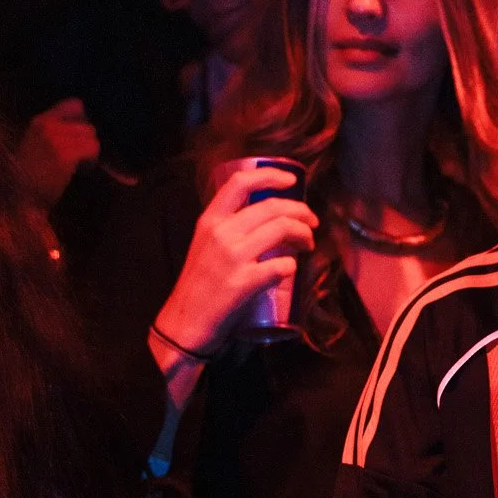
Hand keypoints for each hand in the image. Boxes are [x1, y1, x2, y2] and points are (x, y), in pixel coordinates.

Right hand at [16, 99, 99, 206]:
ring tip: (79, 165)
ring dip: (90, 152)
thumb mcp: (36, 143)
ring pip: (92, 137)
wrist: (18, 196)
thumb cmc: (28, 175)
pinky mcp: (65, 154)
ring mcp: (56, 139)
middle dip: (87, 142)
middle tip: (79, 157)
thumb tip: (84, 125)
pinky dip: (91, 161)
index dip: (83, 120)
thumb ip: (54, 131)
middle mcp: (47, 126)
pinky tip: (80, 171)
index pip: (75, 104)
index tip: (80, 136)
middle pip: (87, 125)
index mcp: (39, 121)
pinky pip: (92, 149)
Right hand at [154, 163, 317, 356]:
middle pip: (273, 207)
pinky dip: (292, 265)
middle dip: (301, 211)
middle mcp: (221, 233)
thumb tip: (270, 213)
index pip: (240, 183)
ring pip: (283, 230)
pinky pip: (282, 265)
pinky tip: (290, 269)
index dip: (271, 175)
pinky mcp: (244, 283)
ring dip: (304, 235)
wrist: (185, 322)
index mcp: (210, 220)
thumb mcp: (206, 244)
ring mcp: (232, 257)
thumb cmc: (200, 283)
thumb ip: (230, 226)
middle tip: (312, 222)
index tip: (291, 180)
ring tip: (307, 244)